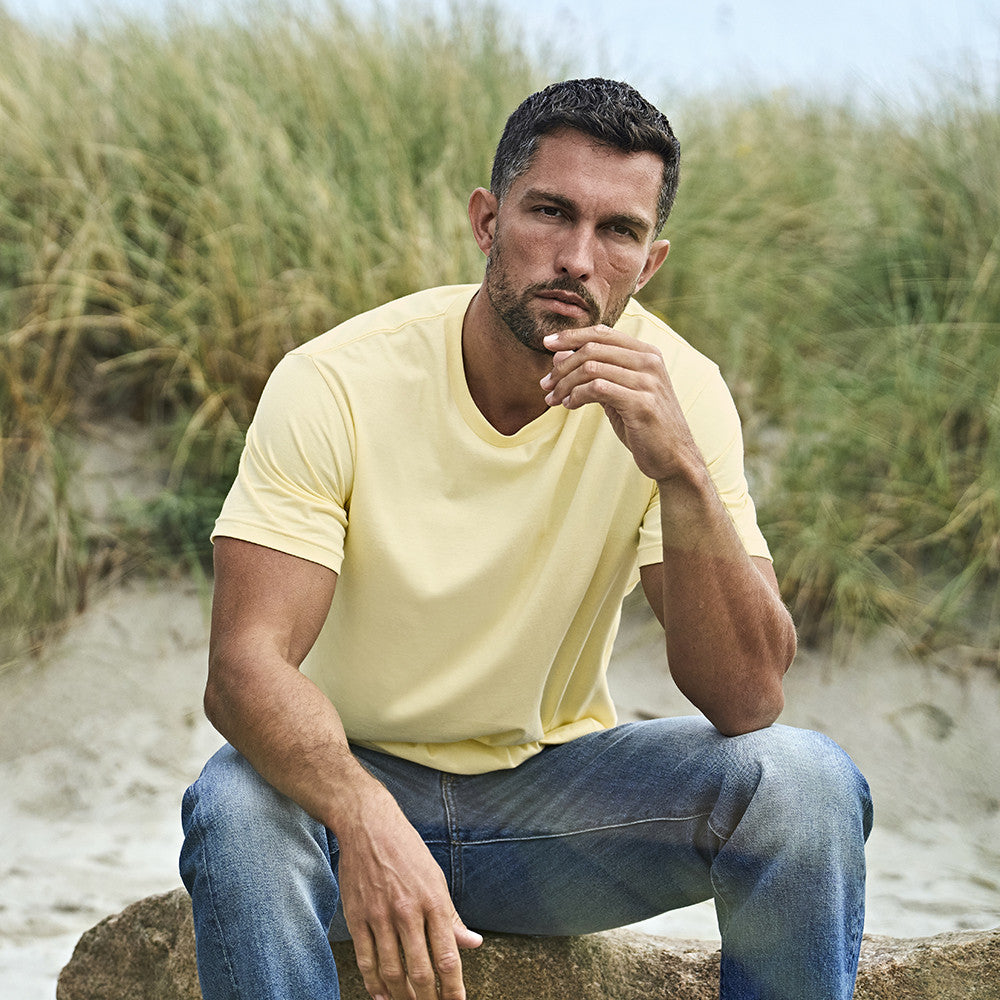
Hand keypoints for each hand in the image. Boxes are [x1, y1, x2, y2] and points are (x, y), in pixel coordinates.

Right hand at [337, 790, 481, 999]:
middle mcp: (408, 911)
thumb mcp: (436, 879)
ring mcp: (381, 916)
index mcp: (434, 901)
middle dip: (428, 999)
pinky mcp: (358, 917)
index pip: (447, 957)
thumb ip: (452, 916)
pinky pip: (366, 960)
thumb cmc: (407, 851)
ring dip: (402, 996)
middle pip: (421, 971)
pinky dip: (374, 984)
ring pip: (392, 972)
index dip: (453, 989)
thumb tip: (473, 943)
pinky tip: (381, 995)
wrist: (369, 826)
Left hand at [539, 326, 699, 483]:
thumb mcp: (617, 393)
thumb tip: (558, 355)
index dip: (572, 336)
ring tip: (554, 399)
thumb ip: (594, 372)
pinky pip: (597, 388)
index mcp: (647, 353)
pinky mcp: (641, 403)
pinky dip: (577, 396)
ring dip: (565, 384)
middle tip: (545, 385)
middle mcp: (650, 362)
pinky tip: (570, 406)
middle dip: (562, 366)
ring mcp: (648, 382)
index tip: (547, 344)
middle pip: (593, 348)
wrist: (673, 456)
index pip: (602, 332)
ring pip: (591, 368)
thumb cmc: (643, 424)